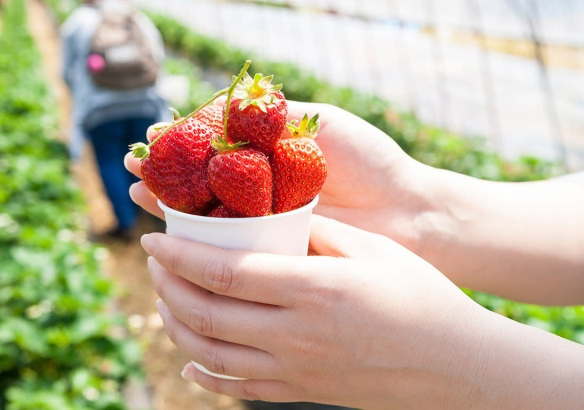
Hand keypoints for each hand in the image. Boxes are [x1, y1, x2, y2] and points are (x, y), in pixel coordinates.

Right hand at [125, 101, 429, 250]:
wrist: (409, 211)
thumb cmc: (370, 160)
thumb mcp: (321, 123)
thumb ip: (275, 115)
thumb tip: (219, 106)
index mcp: (269, 156)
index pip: (210, 149)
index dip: (179, 146)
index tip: (149, 143)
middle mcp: (260, 191)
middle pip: (200, 183)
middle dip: (165, 177)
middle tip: (132, 171)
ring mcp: (264, 225)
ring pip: (205, 216)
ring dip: (169, 207)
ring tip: (137, 195)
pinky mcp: (273, 255)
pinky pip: (227, 248)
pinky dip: (197, 242)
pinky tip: (169, 235)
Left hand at [140, 215, 491, 407]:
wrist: (456, 365)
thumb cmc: (421, 296)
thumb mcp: (370, 248)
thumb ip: (314, 233)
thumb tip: (270, 217)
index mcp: (312, 289)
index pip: (223, 272)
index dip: (179, 254)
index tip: (152, 238)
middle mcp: (295, 335)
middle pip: (205, 314)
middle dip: (168, 285)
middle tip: (156, 262)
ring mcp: (296, 371)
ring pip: (210, 356)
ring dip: (176, 326)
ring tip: (167, 300)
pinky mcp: (302, 392)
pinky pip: (238, 388)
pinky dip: (205, 375)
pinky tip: (191, 363)